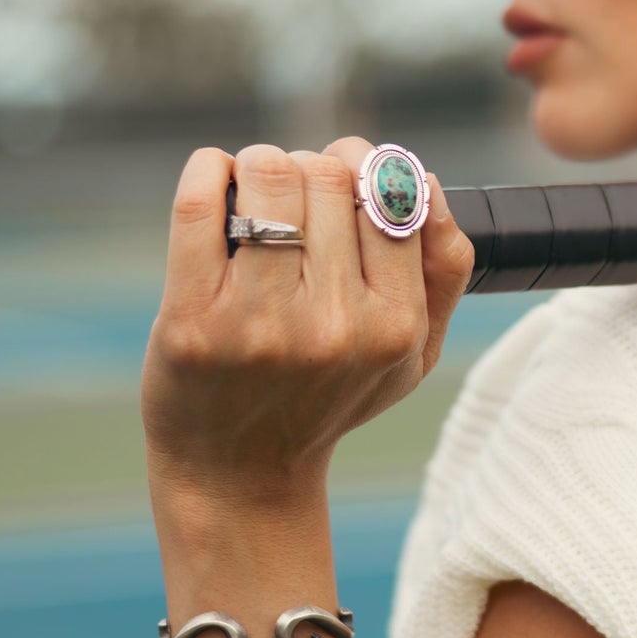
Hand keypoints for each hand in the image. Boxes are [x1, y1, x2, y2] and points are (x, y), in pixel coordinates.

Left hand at [141, 137, 473, 511]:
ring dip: (257, 166)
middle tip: (290, 200)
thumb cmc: (329, 394)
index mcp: (396, 327)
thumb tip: (424, 179)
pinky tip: (215, 188)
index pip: (386, 191)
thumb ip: (445, 267)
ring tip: (252, 196)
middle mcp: (333, 327)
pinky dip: (206, 173)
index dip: (361, 167)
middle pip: (326, 175)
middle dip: (306, 168)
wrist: (240, 471)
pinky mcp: (191, 322)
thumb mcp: (414, 352)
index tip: (341, 184)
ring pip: (268, 174)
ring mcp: (259, 325)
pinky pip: (199, 204)